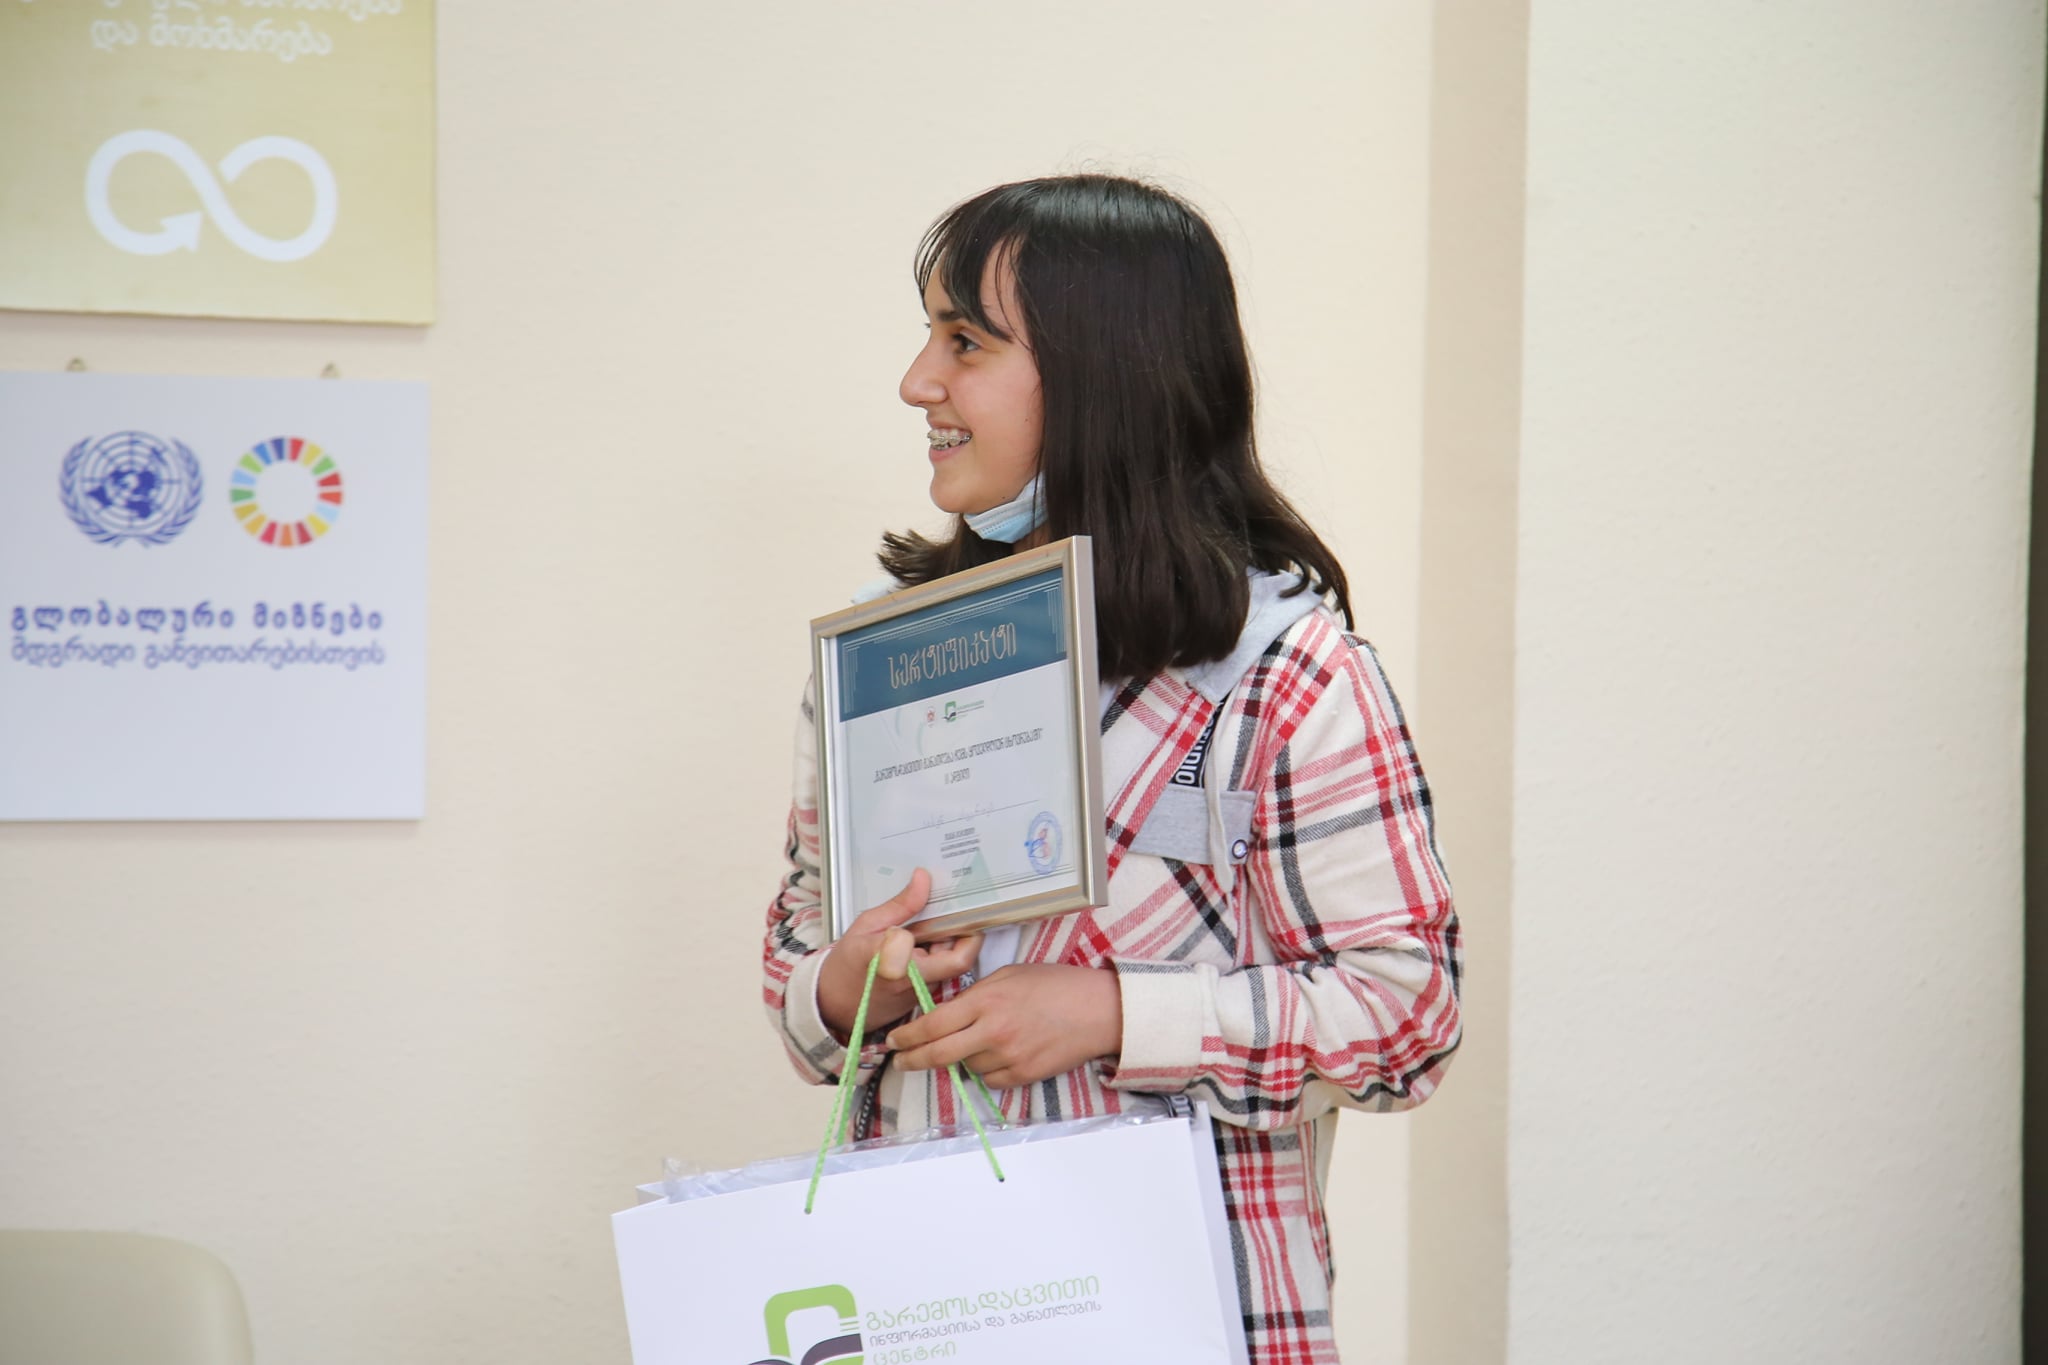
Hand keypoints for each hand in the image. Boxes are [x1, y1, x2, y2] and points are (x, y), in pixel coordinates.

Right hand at [816, 869, 981, 1037]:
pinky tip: (925, 945)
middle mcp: (911, 981)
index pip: (921, 944)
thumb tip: (924, 878)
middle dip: (962, 932)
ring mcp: (921, 993)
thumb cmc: (847, 965)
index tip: (938, 899)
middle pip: (958, 958)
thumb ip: (901, 904)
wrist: (836, 1005)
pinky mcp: (925, 998)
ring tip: (929, 928)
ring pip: (955, 966)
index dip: (938, 921)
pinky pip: (945, 974)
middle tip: (950, 912)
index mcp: (888, 959)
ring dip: (951, 943)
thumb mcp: (867, 925)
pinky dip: (942, 955)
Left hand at [886, 963, 1122, 1089]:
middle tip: (900, 1061)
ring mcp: (1008, 1056)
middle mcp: (992, 1032)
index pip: (933, 1024)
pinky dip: (987, 1069)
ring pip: (966, 1066)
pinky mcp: (1023, 1075)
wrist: (1098, 1010)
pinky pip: (990, 1078)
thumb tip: (948, 1012)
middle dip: (913, 1059)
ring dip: (962, 1057)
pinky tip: (1000, 1053)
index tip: (894, 1040)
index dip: (908, 1036)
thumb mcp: (1010, 975)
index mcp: (985, 1001)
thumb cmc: (1056, 985)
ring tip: (980, 1040)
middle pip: (938, 1053)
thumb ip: (976, 995)